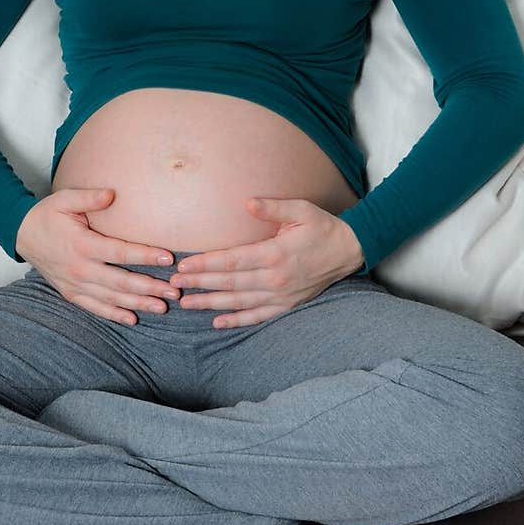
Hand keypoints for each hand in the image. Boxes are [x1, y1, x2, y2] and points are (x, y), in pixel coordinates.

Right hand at [15, 186, 179, 324]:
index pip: (121, 252)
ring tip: (162, 306)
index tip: (168, 258)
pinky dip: (114, 314)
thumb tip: (112, 194)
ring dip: (138, 303)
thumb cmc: (47, 214)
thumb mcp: (65, 199)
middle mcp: (80, 269)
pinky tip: (132, 318)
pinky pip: (94, 307)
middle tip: (175, 290)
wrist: (21, 234)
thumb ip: (89, 198)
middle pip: (121, 281)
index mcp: (82, 245)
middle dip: (150, 287)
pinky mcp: (70, 292)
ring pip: (112, 297)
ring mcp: (75, 284)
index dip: (146, 255)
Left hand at [169, 197, 366, 328]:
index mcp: (275, 254)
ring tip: (186, 304)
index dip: (206, 264)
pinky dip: (236, 320)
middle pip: (230, 283)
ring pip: (239, 302)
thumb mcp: (301, 210)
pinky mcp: (287, 305)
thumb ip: (273, 208)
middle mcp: (276, 278)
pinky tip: (217, 322)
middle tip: (174, 286)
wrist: (349, 250)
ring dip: (211, 304)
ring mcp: (281, 295)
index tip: (184, 266)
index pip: (233, 261)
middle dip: (200, 284)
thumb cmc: (322, 227)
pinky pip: (257, 316)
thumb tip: (247, 202)